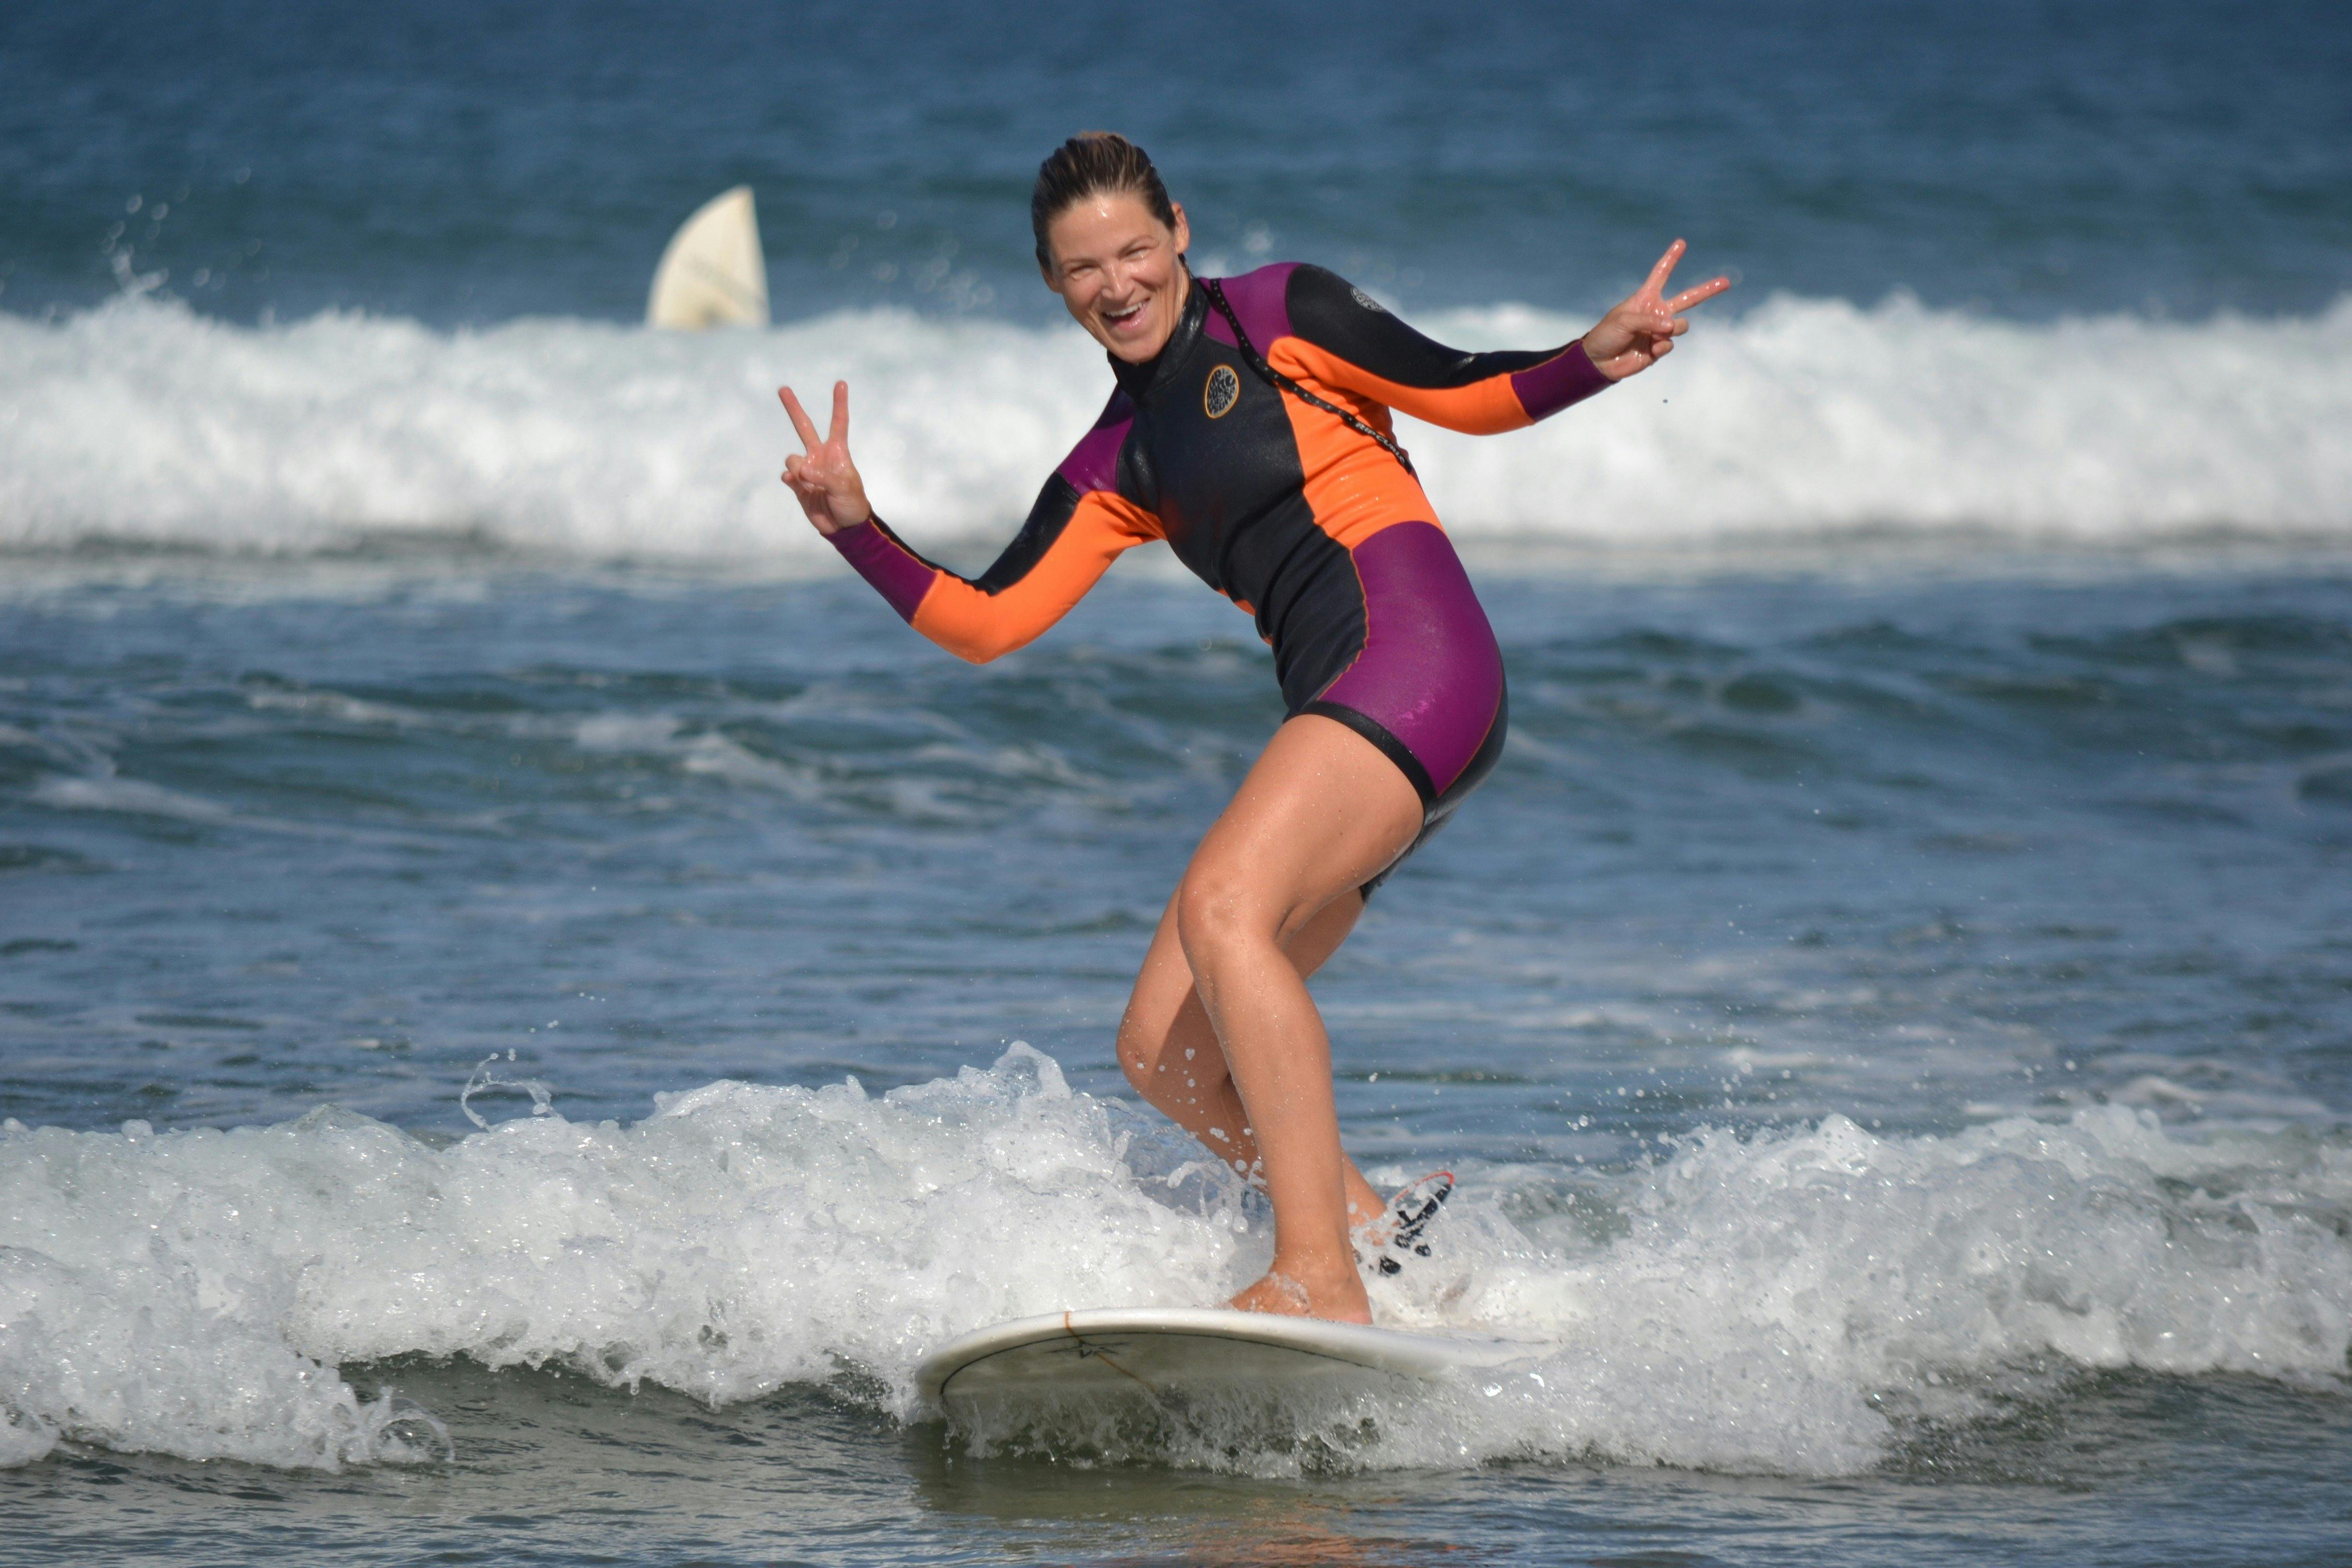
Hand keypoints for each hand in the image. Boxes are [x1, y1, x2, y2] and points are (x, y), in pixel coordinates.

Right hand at [778, 380, 872, 535]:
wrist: (843, 527)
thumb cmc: (852, 503)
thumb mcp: (845, 487)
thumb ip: (824, 476)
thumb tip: (801, 469)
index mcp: (837, 452)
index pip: (838, 423)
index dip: (839, 403)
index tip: (841, 383)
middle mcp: (820, 456)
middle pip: (804, 427)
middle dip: (793, 408)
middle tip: (783, 388)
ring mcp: (808, 470)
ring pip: (792, 458)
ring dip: (797, 468)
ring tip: (809, 482)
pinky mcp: (798, 485)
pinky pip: (788, 475)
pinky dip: (789, 478)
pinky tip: (796, 483)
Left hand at [1580, 240, 1730, 381]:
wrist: (1599, 363)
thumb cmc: (1606, 335)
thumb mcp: (1623, 321)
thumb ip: (1648, 320)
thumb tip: (1672, 326)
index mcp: (1646, 298)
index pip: (1661, 274)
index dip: (1671, 259)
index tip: (1681, 243)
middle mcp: (1657, 312)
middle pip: (1688, 299)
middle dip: (1708, 290)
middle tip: (1727, 282)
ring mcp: (1660, 330)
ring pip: (1681, 325)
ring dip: (1672, 329)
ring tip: (1655, 334)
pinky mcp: (1660, 348)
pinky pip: (1671, 344)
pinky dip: (1661, 346)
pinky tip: (1649, 350)